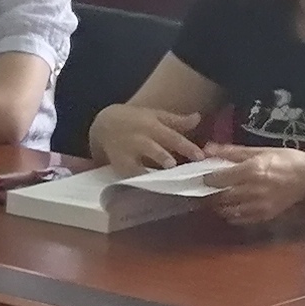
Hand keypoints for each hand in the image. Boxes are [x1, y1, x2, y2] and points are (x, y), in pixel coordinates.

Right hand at [91, 99, 208, 172]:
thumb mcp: (155, 115)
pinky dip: (138, 182)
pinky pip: (129, 176)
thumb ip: (177, 121)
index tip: (200, 157)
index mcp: (151, 126)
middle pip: (153, 148)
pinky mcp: (119, 166)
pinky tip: (149, 189)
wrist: (104, 124)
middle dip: (163, 157)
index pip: (171, 136)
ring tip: (158, 179)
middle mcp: (139, 139)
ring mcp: (126, 154)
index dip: (186, 147)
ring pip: (137, 165)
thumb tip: (198, 117)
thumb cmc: (135, 120)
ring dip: (147, 172)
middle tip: (175, 165)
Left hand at [208, 146, 304, 224]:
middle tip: (208, 189)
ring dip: (220, 206)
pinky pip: (241, 220)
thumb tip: (207, 149)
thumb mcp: (259, 151)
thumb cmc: (286, 160)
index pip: (219, 179)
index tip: (204, 176)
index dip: (207, 178)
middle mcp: (254, 190)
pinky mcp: (266, 215)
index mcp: (252, 170)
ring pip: (229, 211)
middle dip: (211, 193)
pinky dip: (233, 215)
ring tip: (219, 198)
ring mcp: (260, 205)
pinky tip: (233, 207)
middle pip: (221, 196)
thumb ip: (231, 152)